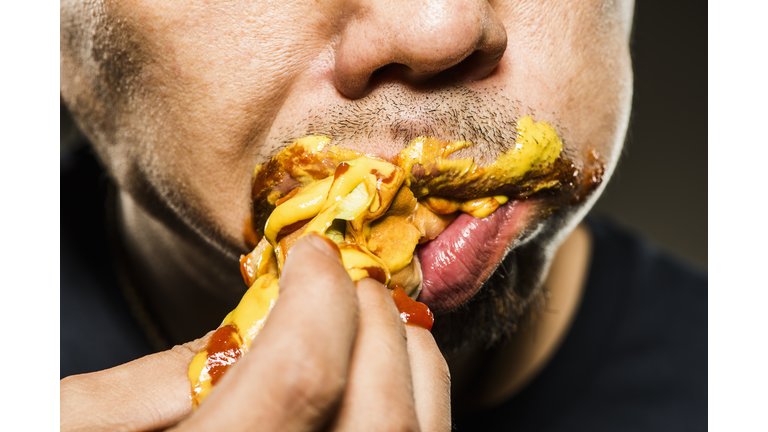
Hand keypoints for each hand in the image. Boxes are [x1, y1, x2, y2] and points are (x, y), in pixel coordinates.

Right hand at [60, 234, 450, 430]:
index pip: (302, 376)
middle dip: (370, 319)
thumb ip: (150, 383)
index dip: (319, 297)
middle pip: (377, 408)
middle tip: (345, 279)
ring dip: (408, 357)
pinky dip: (418, 401)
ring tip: (374, 317)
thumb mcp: (80, 429)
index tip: (313, 255)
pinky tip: (389, 375)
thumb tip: (242, 324)